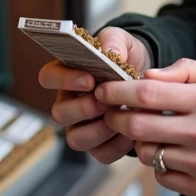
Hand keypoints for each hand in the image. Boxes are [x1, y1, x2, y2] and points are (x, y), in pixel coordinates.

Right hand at [38, 27, 152, 163]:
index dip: (64, 80)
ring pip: (75, 139)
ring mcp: (82, 126)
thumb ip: (113, 41)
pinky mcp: (100, 145)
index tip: (89, 79)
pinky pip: (100, 154)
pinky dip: (116, 146)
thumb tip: (109, 52)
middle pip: (59, 113)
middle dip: (82, 108)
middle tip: (105, 101)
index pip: (48, 77)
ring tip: (117, 117)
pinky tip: (130, 133)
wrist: (148, 79)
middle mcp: (69, 103)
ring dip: (96, 131)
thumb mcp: (122, 41)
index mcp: (67, 75)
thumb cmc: (125, 57)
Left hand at [96, 59, 195, 195]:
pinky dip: (162, 165)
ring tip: (153, 132)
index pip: (147, 94)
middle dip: (117, 117)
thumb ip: (186, 71)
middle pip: (139, 126)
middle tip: (113, 112)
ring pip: (148, 154)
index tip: (104, 88)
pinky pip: (164, 177)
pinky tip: (175, 152)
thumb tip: (148, 76)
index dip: (118, 91)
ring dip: (142, 142)